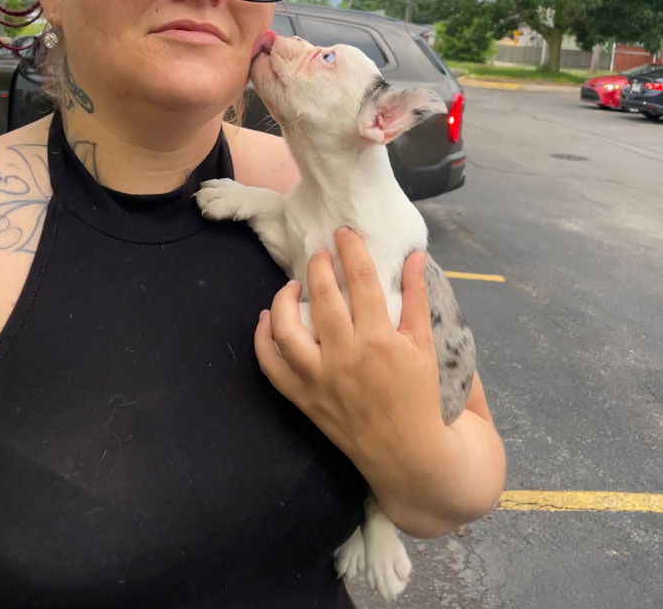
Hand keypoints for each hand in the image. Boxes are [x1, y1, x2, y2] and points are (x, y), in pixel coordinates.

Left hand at [254, 228, 444, 477]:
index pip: (362, 280)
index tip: (344, 233)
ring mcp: (320, 380)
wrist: (408, 455)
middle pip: (323, 296)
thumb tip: (413, 255)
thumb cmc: (420, 397)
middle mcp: (346, 357)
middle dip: (318, 265)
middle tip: (321, 253)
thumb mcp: (426, 346)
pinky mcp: (304, 399)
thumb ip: (417, 297)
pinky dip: (262, 338)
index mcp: (381, 341)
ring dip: (284, 298)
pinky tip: (267, 317)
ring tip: (294, 284)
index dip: (351, 250)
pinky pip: (271, 366)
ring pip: (286, 329)